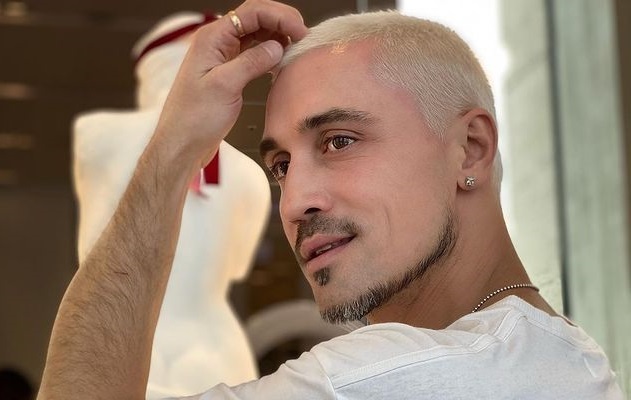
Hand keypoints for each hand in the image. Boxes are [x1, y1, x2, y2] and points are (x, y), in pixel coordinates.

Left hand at [155, 0, 306, 169]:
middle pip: (255, 18)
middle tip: (303, 37)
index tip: (300, 30)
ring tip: (296, 48)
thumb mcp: (225, 87)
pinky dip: (271, 53)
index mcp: (211, 38)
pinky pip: (254, 53)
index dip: (279, 16)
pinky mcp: (230, 72)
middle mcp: (217, 43)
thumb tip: (277, 46)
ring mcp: (223, 57)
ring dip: (278, 37)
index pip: (251, 12)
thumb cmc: (193, 119)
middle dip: (281, 22)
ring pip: (257, 34)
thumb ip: (251, 62)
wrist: (182, 143)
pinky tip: (281, 61)